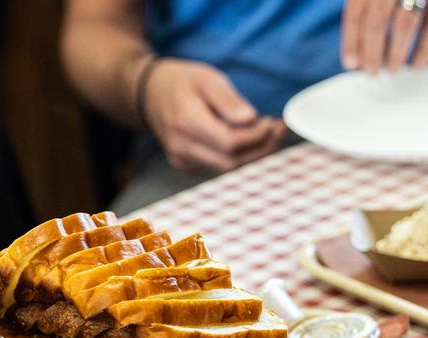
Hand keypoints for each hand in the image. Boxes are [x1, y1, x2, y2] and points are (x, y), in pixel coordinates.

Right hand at [142, 58, 287, 173]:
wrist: (150, 95)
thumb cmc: (182, 82)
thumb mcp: (208, 79)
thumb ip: (229, 101)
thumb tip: (251, 119)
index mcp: (186, 122)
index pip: (229, 142)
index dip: (256, 136)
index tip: (271, 122)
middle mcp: (181, 147)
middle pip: (231, 161)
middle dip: (260, 148)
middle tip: (277, 130)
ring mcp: (181, 159)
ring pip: (226, 167)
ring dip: (252, 154)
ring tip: (268, 133)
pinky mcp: (185, 165)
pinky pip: (218, 166)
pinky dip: (238, 156)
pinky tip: (248, 139)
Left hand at [342, 0, 427, 73]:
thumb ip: (371, 9)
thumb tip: (360, 50)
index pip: (355, 11)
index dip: (351, 40)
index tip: (351, 64)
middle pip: (376, 21)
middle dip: (371, 52)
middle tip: (371, 73)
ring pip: (403, 24)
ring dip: (396, 53)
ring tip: (392, 70)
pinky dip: (425, 48)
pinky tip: (419, 65)